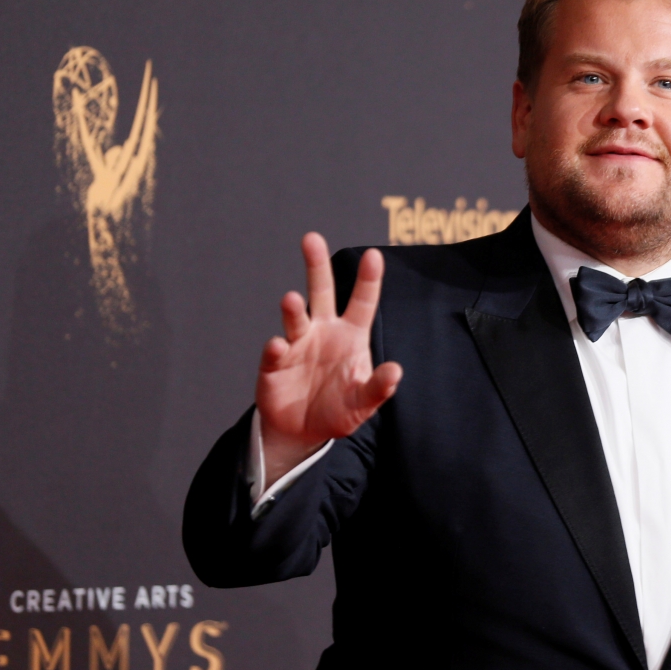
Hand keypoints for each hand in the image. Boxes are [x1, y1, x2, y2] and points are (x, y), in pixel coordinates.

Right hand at [254, 233, 402, 486]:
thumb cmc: (339, 409)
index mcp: (350, 336)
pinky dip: (275, 349)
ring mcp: (297, 345)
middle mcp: (322, 332)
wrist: (303, 431)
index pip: (362, 302)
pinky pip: (274, 352)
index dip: (368, 280)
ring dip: (292, 309)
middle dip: (316, 265)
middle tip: (311, 238)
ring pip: (295, 318)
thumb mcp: (364, 402)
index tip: (374, 255)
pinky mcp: (274, 364)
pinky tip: (278, 346)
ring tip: (291, 298)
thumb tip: (396, 372)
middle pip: (321, 292)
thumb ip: (379, 388)